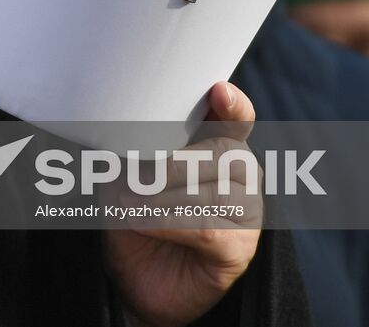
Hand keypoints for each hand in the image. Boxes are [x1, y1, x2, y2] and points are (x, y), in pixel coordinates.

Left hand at [103, 81, 261, 326]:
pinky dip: (166, 223)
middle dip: (173, 163)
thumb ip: (134, 145)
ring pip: (212, 192)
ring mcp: (247, 214)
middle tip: (134, 177)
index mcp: (218, 147)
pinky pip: (206, 229)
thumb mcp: (125, 171)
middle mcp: (242, 177)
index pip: (237, 118)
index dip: (233, 103)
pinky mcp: (239, 250)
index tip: (218, 90)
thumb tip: (121, 124)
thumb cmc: (134, 214)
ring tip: (128, 204)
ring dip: (161, 197)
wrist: (131, 277)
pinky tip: (139, 223)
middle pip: (224, 153)